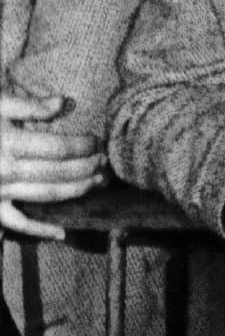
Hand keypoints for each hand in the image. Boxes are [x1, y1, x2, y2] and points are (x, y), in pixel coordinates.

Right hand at [0, 91, 104, 239]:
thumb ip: (30, 105)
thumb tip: (64, 102)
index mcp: (10, 143)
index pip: (59, 147)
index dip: (84, 145)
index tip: (98, 141)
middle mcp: (6, 171)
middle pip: (58, 172)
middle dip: (87, 167)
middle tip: (105, 162)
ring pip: (46, 196)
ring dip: (76, 191)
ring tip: (97, 183)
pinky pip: (17, 223)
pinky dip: (39, 231)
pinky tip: (61, 233)